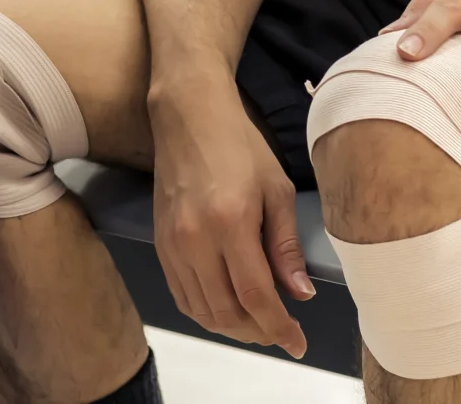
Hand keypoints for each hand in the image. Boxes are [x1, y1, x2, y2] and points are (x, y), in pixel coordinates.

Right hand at [148, 92, 313, 356]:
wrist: (188, 117)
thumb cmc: (239, 145)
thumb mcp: (276, 189)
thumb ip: (286, 246)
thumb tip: (300, 294)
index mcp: (230, 221)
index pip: (255, 296)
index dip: (278, 328)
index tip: (298, 343)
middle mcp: (195, 238)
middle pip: (226, 312)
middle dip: (258, 332)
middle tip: (281, 331)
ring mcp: (172, 243)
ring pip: (202, 311)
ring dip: (233, 328)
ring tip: (258, 323)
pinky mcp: (160, 244)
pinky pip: (182, 295)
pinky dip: (206, 312)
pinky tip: (227, 307)